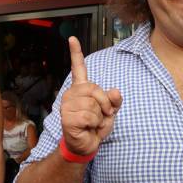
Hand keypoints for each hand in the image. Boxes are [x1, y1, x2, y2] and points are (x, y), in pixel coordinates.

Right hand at [61, 37, 121, 155]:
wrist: (86, 144)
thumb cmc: (95, 126)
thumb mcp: (110, 111)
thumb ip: (114, 100)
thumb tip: (115, 91)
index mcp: (81, 89)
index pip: (78, 68)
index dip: (76, 52)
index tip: (72, 38)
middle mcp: (72, 94)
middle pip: (95, 89)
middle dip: (104, 105)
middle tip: (100, 115)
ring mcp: (67, 105)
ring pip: (93, 104)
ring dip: (99, 117)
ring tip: (92, 123)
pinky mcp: (67, 118)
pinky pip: (90, 116)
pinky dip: (94, 124)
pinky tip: (87, 128)